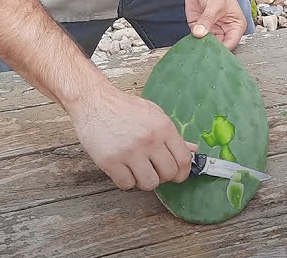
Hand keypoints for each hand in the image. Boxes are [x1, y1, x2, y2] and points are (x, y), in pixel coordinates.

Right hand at [68, 87, 195, 190]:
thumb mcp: (153, 114)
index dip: (183, 172)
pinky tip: (123, 169)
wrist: (93, 101)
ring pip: (149, 183)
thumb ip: (172, 135)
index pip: (183, 160)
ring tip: (138, 170)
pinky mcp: (110, 161)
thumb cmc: (123, 108)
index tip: (178, 175)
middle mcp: (149, 140)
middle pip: (168, 174)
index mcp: (163, 127)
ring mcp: (129, 152)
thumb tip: (193, 150)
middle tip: (154, 170)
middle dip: (163, 176)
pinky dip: (126, 181)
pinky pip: (126, 185)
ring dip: (145, 180)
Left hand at [185, 0, 248, 50]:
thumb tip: (199, 33)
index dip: (222, 50)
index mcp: (235, 26)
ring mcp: (210, 29)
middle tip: (201, 51)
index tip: (212, 52)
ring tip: (195, 47)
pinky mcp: (198, 27)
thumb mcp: (214, 4)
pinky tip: (190, 42)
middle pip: (218, 47)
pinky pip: (195, 38)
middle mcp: (224, 30)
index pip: (230, 44)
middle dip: (209, 49)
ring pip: (205, 44)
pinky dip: (192, 41)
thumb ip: (207, 20)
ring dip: (199, 46)